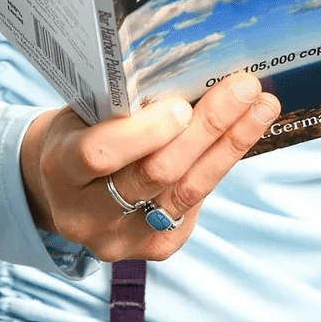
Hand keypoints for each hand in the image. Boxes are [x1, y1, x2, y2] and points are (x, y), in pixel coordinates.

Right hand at [20, 73, 280, 262]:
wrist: (65, 187)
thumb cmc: (81, 131)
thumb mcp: (84, 111)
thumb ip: (123, 105)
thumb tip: (188, 73)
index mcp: (59, 170)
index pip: (99, 155)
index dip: (143, 134)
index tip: (182, 104)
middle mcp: (86, 215)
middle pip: (155, 174)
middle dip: (206, 128)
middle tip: (243, 89)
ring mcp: (121, 240)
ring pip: (186, 192)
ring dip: (229, 146)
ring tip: (260, 108)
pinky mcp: (155, 248)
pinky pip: (194, 205)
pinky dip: (220, 166)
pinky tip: (243, 134)